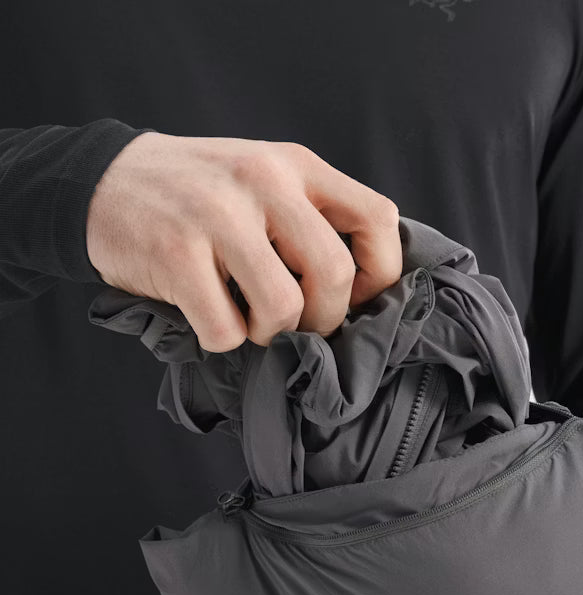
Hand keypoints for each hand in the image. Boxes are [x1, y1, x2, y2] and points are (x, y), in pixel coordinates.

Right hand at [86, 132, 401, 349]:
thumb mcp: (262, 180)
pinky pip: (227, 329)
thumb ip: (310, 217)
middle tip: (297, 326)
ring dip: (271, 335)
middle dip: (323, 320)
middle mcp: (263, 181)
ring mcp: (218, 216)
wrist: (102, 181)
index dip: (379, 275)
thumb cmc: (196, 195)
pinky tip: (208, 318)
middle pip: (334, 274)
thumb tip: (362, 293)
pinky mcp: (177, 253)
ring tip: (248, 322)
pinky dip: (222, 339)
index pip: (377, 219)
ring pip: (284, 308)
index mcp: (296, 165)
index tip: (354, 299)